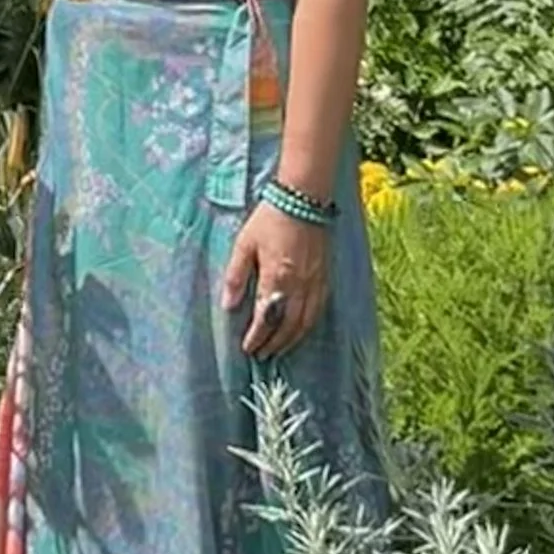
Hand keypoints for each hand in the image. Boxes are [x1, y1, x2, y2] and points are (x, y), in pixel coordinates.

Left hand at [223, 201, 330, 359]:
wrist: (304, 198)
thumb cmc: (270, 219)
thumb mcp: (244, 244)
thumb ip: (236, 277)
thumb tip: (228, 306)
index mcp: (276, 278)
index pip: (265, 319)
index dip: (256, 338)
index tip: (247, 349)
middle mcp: (299, 286)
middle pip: (287, 326)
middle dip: (274, 344)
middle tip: (261, 355)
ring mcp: (315, 282)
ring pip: (305, 322)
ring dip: (291, 340)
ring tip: (279, 349)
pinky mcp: (325, 276)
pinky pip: (318, 310)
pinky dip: (308, 325)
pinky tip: (301, 329)